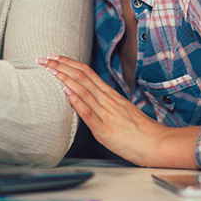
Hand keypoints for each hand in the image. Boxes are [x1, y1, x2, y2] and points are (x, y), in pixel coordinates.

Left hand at [37, 55, 199, 168]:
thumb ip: (107, 103)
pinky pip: (88, 111)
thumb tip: (89, 98)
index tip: (55, 57)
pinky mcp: (103, 128)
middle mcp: (107, 99)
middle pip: (81, 76)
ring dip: (64, 77)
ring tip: (49, 69)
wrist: (156, 143)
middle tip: (44, 58)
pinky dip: (76, 100)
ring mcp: (105, 112)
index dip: (69, 63)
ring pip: (82, 89)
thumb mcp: (123, 111)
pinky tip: (65, 92)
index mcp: (111, 94)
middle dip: (61, 65)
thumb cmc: (141, 131)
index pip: (87, 72)